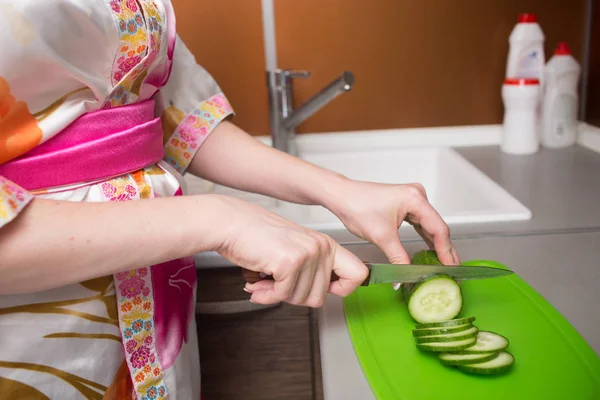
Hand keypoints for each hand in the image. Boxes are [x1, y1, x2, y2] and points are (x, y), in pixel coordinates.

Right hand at [213, 195, 368, 306]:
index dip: (344, 289)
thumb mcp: (294, 249)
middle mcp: (321, 247)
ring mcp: (308, 254)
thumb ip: (312, 269)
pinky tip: (258, 283)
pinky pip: (282, 295)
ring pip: (302, 299)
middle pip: (320, 297)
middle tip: (277, 284)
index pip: (359, 274)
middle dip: (294, 296)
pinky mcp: (290, 262)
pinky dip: (266, 295)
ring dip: (277, 295)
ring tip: (265, 279)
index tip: (328, 291)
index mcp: (326, 243)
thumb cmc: (255, 236)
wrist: (229, 223)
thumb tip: (323, 295)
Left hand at [325, 180, 458, 265]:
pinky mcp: (405, 204)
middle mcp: (417, 195)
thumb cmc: (357, 206)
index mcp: (415, 199)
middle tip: (453, 269)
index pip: (438, 229)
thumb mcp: (381, 237)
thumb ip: (398, 258)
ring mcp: (412, 199)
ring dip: (435, 244)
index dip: (446, 251)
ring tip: (444, 263)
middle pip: (437, 227)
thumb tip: (405, 276)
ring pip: (429, 226)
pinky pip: (420, 223)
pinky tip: (430, 250)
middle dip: (444, 249)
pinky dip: (425, 237)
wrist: (341, 196)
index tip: (451, 267)